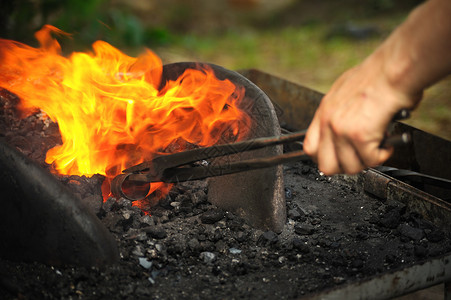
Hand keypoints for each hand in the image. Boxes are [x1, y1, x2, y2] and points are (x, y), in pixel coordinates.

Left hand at [303, 56, 420, 174]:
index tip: (338, 158)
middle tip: (360, 158)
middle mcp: (328, 122)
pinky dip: (382, 155)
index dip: (325, 158)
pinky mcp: (359, 136)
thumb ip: (340, 111)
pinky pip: (370, 160)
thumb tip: (345, 128)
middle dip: (346, 167)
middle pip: (326, 166)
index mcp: (324, 112)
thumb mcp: (346, 90)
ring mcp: (341, 130)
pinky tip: (388, 143)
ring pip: (350, 167)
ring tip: (378, 147)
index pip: (310, 148)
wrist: (394, 69)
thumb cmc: (379, 76)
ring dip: (367, 161)